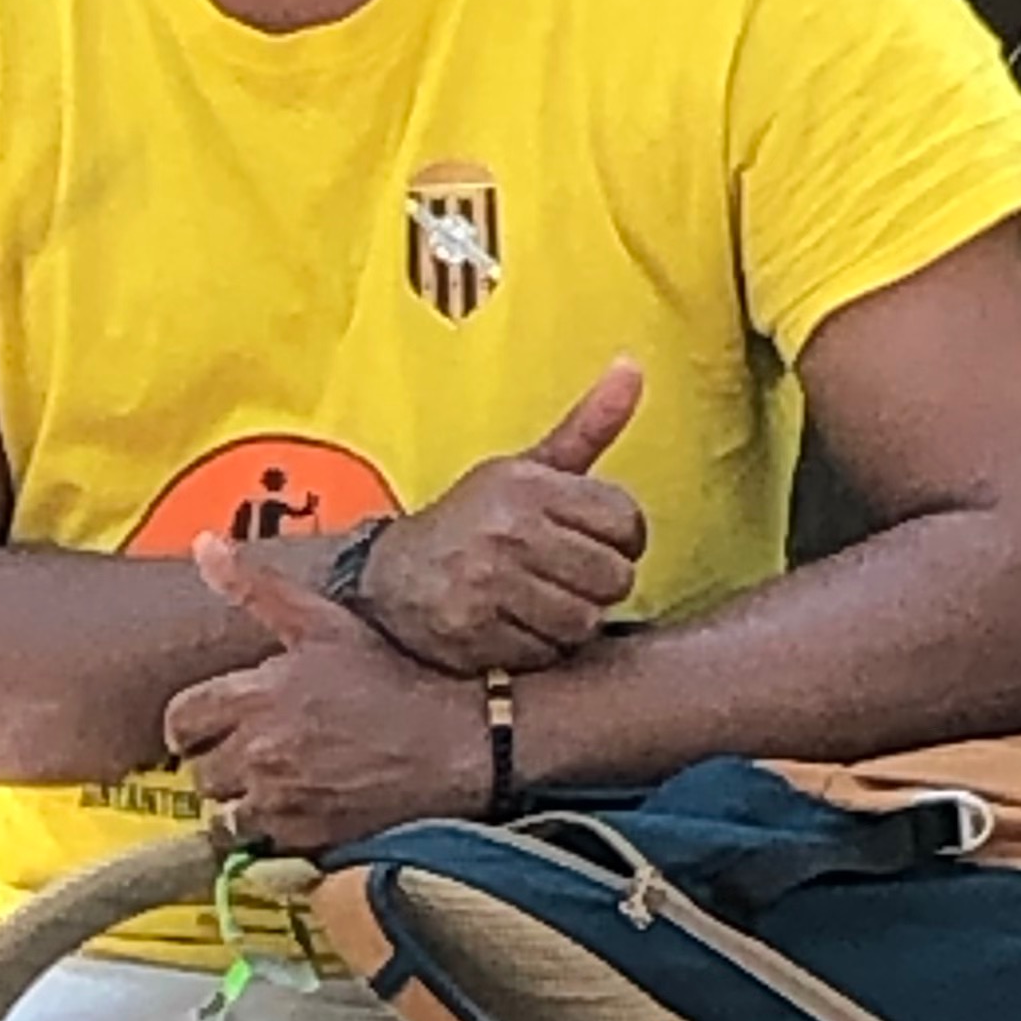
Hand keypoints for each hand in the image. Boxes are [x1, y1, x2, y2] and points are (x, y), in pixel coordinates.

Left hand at [168, 545, 496, 853]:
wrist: (454, 744)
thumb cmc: (391, 678)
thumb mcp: (325, 621)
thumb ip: (256, 588)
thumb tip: (204, 546)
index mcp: (256, 694)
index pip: (180, 721)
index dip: (191, 723)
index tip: (212, 724)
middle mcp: (259, 751)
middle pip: (198, 772)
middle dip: (216, 762)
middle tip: (249, 753)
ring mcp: (281, 800)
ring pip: (222, 815)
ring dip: (237, 803)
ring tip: (268, 787)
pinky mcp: (306, 838)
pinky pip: (257, 848)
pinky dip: (266, 835)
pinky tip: (293, 812)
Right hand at [359, 359, 646, 671]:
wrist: (387, 577)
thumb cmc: (471, 522)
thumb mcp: (525, 469)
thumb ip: (587, 427)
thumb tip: (634, 366)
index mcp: (527, 486)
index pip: (626, 521)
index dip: (622, 540)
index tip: (594, 543)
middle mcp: (508, 531)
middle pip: (614, 577)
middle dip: (599, 585)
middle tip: (568, 579)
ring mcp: (488, 586)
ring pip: (584, 622)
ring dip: (571, 622)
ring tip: (542, 605)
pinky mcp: (474, 635)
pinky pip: (547, 654)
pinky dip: (539, 649)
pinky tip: (516, 627)